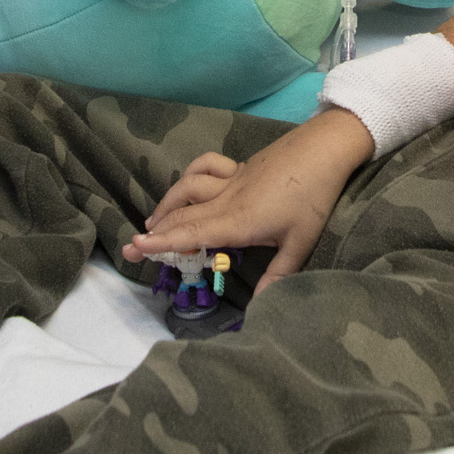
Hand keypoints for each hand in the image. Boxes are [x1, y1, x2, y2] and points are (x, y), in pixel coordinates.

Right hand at [122, 108, 374, 291]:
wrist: (324, 148)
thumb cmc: (314, 196)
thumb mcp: (300, 242)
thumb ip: (278, 275)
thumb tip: (260, 306)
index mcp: (238, 221)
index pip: (191, 234)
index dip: (161, 243)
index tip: (135, 249)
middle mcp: (226, 199)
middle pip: (182, 215)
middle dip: (154, 232)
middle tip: (130, 248)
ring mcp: (230, 179)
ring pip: (187, 189)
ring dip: (166, 206)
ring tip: (151, 224)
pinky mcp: (237, 167)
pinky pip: (204, 168)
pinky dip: (188, 177)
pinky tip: (184, 188)